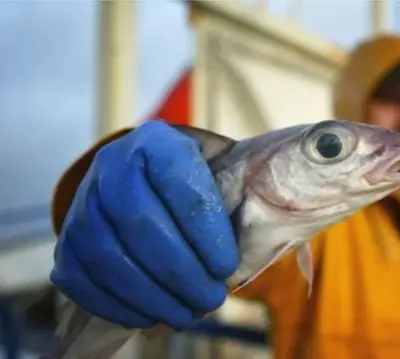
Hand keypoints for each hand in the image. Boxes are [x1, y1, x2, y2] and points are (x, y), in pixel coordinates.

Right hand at [50, 120, 238, 328]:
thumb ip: (238, 198)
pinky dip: (116, 305)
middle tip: (210, 299)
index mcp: (158, 142)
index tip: (226, 267)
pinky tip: (148, 317)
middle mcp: (113, 164)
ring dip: (151, 295)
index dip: (205, 231)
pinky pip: (80, 278)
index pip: (180, 182)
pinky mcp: (67, 237)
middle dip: (180, 271)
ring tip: (185, 314)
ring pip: (107, 255)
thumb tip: (256, 245)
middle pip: (139, 222)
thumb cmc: (195, 183)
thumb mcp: (221, 173)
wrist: (147, 178)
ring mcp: (84, 201)